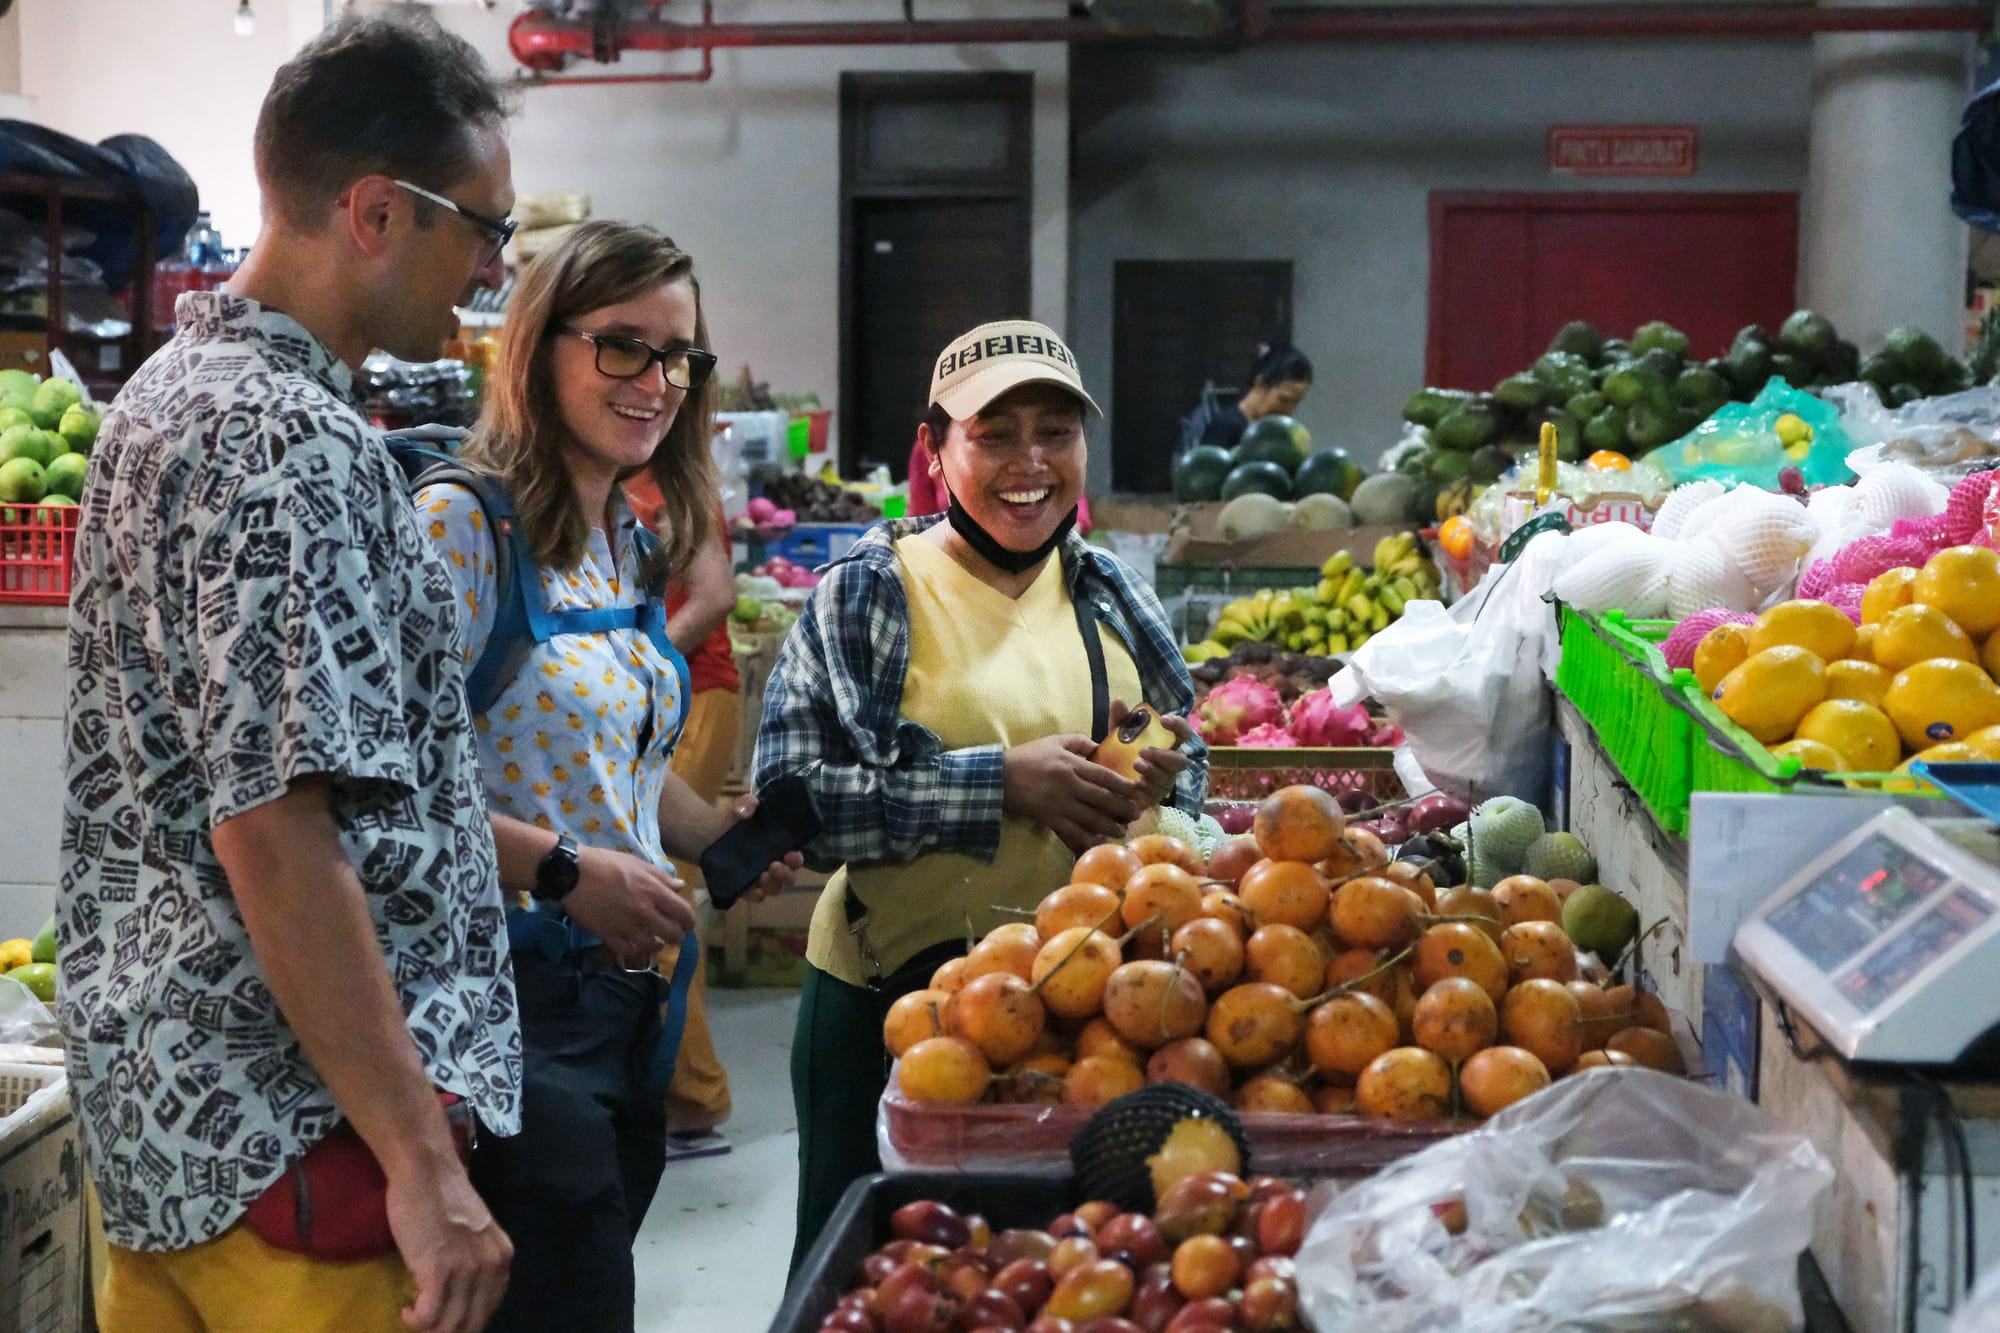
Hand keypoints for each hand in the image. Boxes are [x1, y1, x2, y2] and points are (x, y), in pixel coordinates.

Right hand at [388, 1158, 511, 1332]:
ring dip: (429, 1328)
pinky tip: (407, 1310)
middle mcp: (491, 1267)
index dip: (466, 1322)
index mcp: (502, 1259)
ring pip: (450, 1325)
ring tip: (416, 1316)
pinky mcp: (438, 1271)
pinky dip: (415, 1320)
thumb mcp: (475, 1235)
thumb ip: (476, 1263)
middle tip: (427, 1323)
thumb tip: (464, 1298)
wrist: (426, 1173)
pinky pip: (429, 1316)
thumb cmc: (444, 1198)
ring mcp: (466, 1270)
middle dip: (448, 1331)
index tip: (445, 1319)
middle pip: (472, 1323)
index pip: (488, 1309)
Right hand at [562, 845, 697, 966]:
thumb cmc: (605, 863)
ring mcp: (626, 926)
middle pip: (672, 934)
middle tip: (672, 934)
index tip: (686, 923)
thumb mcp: (637, 863)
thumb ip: (661, 877)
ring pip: (651, 946)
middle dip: (677, 936)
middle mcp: (644, 912)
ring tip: (655, 941)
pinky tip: (635, 945)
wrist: (572, 873)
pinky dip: (634, 951)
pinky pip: (627, 951)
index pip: (683, 913)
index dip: (689, 921)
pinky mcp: (608, 935)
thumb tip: (680, 886)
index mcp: (653, 891)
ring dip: (656, 945)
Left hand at [711, 794, 806, 906]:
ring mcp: (759, 878)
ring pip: (773, 889)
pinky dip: (754, 894)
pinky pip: (753, 895)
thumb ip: (747, 803)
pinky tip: (751, 888)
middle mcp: (774, 865)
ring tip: (762, 876)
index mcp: (780, 848)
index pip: (795, 858)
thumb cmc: (736, 821)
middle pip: (788, 877)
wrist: (711, 834)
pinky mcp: (743, 887)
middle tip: (775, 865)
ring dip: (772, 885)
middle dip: (786, 874)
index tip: (792, 854)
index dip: (796, 860)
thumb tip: (745, 810)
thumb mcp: (743, 806)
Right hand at [1004, 734, 1141, 854]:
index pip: (1104, 776)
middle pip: (1102, 799)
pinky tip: (1097, 842)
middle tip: (1136, 815)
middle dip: (1122, 808)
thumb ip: (1078, 741)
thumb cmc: (1028, 756)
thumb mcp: (1054, 741)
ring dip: (1109, 826)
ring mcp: (1059, 804)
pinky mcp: (1049, 818)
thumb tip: (1099, 746)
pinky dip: (1086, 838)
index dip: (1123, 785)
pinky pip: (1072, 831)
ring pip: (1091, 818)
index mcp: (1071, 764)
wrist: (999, 776)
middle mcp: (1069, 785)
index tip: (1137, 792)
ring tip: (1122, 831)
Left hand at [1110, 701, 1194, 812]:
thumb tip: (1118, 701)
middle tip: (1143, 751)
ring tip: (1135, 764)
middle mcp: (1170, 763)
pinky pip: (1156, 795)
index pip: (1183, 733)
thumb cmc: (1120, 752)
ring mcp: (1164, 781)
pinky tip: (1134, 784)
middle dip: (1164, 756)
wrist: (1108, 779)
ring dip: (1153, 771)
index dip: (1178, 725)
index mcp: (1167, 744)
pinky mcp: (1154, 797)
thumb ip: (1120, 719)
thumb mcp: (1118, 734)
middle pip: (1180, 761)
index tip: (1164, 720)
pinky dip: (1146, 788)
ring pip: (1167, 778)